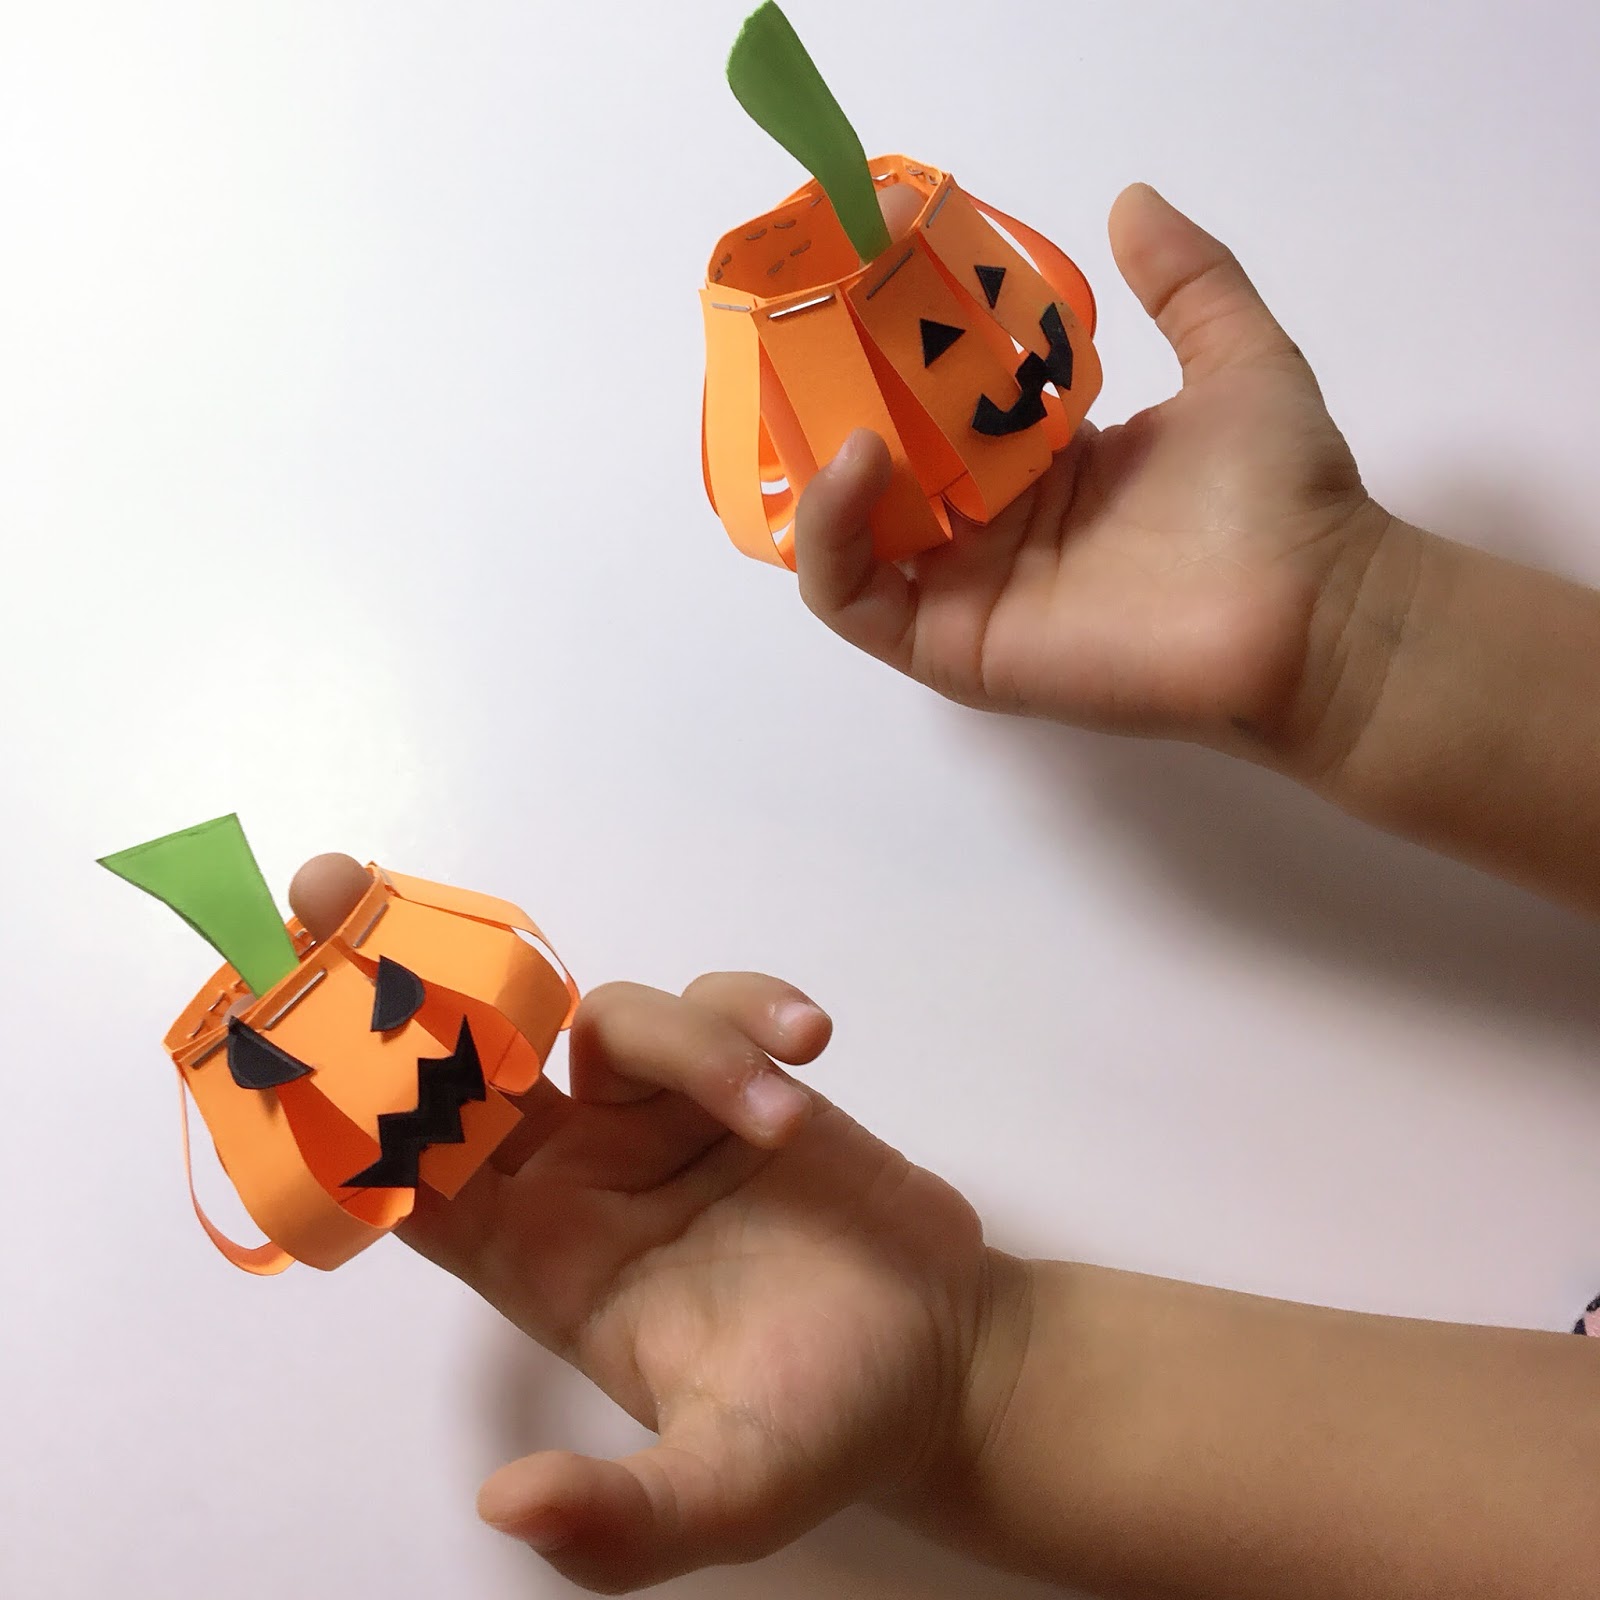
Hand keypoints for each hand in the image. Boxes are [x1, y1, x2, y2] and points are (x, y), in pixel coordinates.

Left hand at [291, 855, 1009, 1593]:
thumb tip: (507, 1504)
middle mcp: (581, 1174)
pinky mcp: (742, 1080)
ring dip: (691, 1044)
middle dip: (395, 974)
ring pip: (616, 1019)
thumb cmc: (822, 1430)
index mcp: (540, 1262)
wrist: (940, 1363)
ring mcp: (660, 1117)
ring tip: (784, 1115)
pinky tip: (809, 1041)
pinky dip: (753, 1009)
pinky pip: (719, 1005)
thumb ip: (625, 1518)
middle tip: (328, 883)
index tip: (271, 1026)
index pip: (409, 1175)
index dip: (337, 1104)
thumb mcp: (724, 1493)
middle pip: (463, 1056)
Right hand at [797, 183, 1394, 756]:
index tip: (874, 259)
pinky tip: (860, 461)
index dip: (898, 337)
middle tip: (818, 315)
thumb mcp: (1237, 357)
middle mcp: (993, 526)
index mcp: (1042, 464)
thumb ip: (1188, 280)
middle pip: (880, 458)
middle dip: (839, 387)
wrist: (1314, 613)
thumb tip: (1130, 198)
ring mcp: (967, 589)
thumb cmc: (1281, 498)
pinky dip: (829, 534)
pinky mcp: (952, 646)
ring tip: (841, 392)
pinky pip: (851, 600)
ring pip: (846, 530)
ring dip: (820, 458)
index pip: (937, 400)